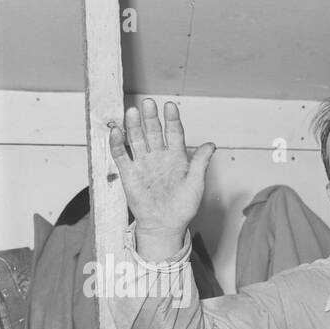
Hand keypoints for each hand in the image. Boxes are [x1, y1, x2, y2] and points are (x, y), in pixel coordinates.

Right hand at [108, 99, 214, 251]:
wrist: (165, 225)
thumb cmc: (183, 207)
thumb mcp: (195, 184)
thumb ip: (200, 163)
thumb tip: (212, 144)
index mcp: (176, 157)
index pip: (173, 133)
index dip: (172, 120)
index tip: (170, 106)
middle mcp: (158, 156)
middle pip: (153, 132)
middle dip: (151, 118)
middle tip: (148, 103)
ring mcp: (143, 163)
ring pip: (136, 139)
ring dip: (134, 126)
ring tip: (133, 112)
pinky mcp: (129, 173)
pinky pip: (121, 155)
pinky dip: (117, 144)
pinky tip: (117, 132)